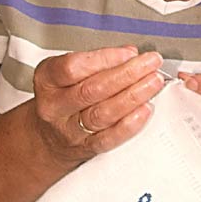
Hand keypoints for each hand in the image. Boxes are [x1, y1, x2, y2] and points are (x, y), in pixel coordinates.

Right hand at [31, 46, 165, 165]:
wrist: (49, 138)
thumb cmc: (61, 98)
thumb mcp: (65, 73)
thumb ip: (95, 61)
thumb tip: (129, 54)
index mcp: (47, 80)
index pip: (74, 67)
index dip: (104, 59)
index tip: (129, 53)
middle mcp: (55, 106)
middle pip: (92, 90)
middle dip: (127, 74)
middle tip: (150, 64)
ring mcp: (69, 130)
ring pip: (103, 113)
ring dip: (133, 96)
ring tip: (153, 83)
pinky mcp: (85, 148)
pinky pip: (109, 138)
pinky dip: (130, 124)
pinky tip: (145, 110)